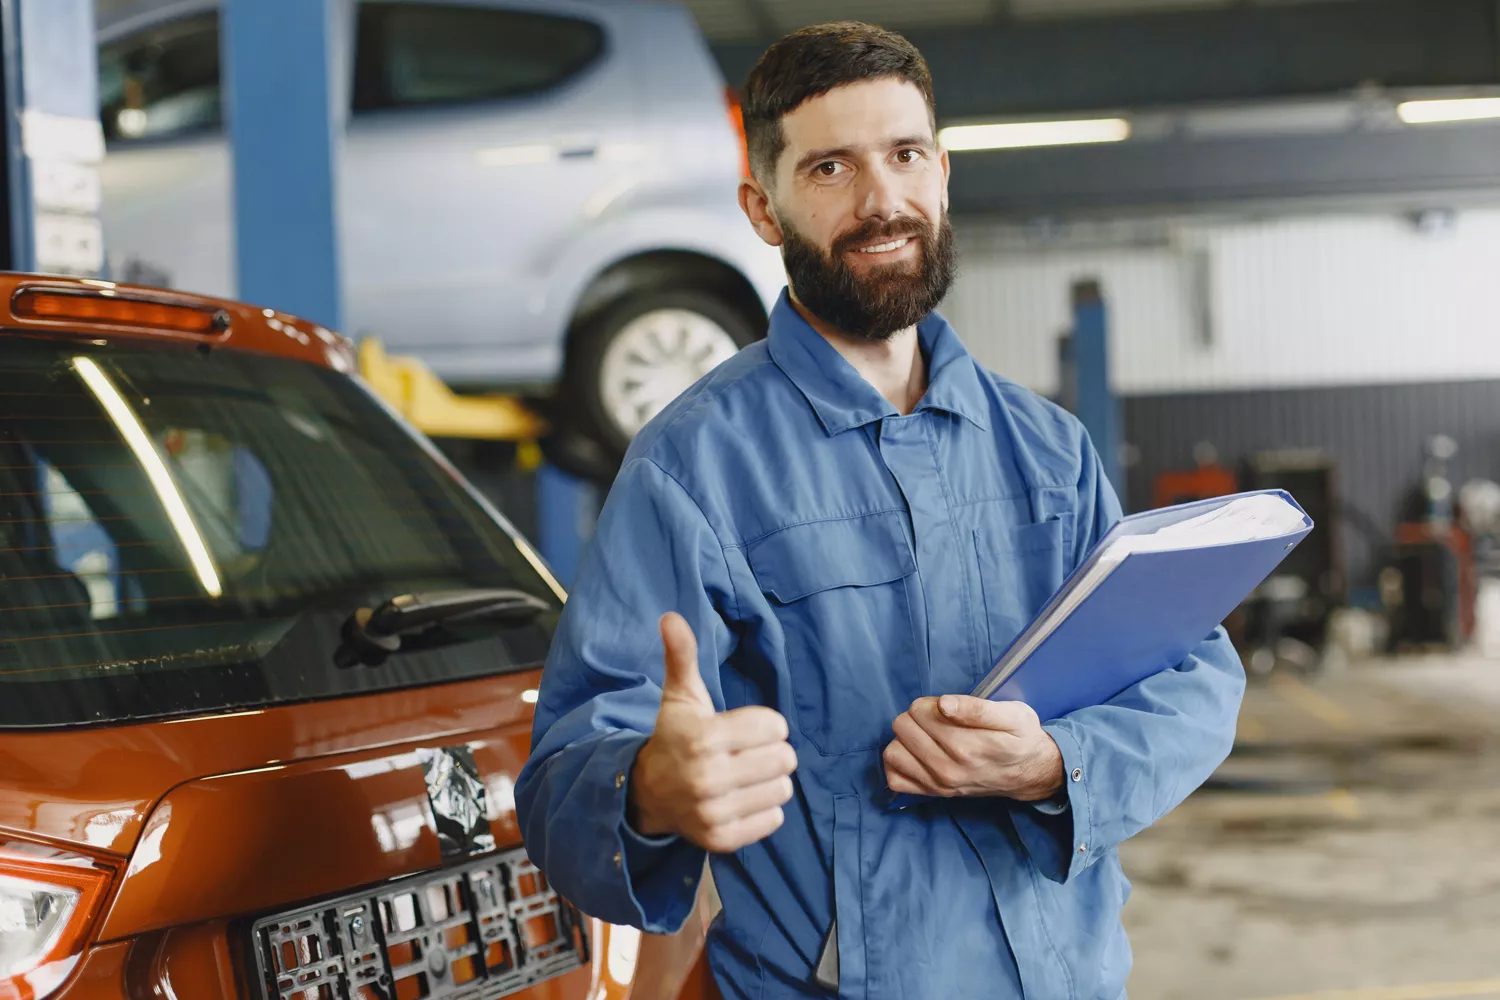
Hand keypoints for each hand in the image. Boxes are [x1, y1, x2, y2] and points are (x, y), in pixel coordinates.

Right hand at [629, 613, 797, 851]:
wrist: (647, 794)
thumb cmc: (675, 736)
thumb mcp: (680, 695)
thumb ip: (682, 655)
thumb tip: (671, 616)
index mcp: (703, 738)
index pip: (775, 726)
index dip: (765, 724)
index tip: (744, 728)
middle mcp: (707, 778)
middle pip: (785, 759)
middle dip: (772, 752)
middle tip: (748, 753)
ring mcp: (714, 813)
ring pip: (783, 789)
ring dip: (771, 781)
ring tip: (746, 775)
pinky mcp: (722, 840)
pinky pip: (774, 819)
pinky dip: (764, 808)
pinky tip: (742, 798)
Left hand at [883, 695, 1062, 801]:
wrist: (1029, 774)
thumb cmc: (1021, 739)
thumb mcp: (1013, 714)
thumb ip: (977, 708)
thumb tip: (943, 703)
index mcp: (967, 746)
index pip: (920, 711)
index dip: (932, 703)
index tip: (949, 709)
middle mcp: (948, 769)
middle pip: (903, 726)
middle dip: (918, 717)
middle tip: (940, 721)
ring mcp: (938, 784)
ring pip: (893, 751)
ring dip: (905, 739)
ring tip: (927, 736)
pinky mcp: (932, 793)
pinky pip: (894, 778)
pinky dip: (900, 763)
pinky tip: (916, 754)